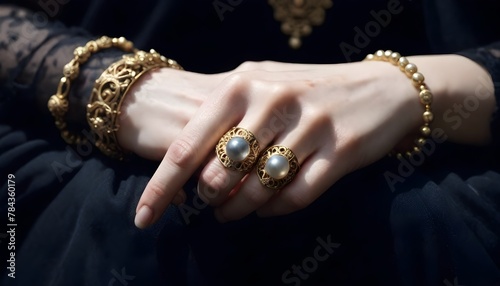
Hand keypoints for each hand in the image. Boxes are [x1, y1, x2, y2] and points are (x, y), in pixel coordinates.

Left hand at [133, 56, 494, 227]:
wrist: (380, 89)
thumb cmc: (308, 90)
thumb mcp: (262, 84)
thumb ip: (223, 114)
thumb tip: (187, 166)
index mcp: (243, 83)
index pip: (188, 145)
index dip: (161, 187)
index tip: (143, 218)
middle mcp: (273, 101)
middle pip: (219, 174)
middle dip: (207, 198)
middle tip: (210, 202)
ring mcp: (310, 126)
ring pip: (256, 190)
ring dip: (237, 210)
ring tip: (229, 212)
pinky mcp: (340, 152)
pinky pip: (294, 198)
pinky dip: (273, 211)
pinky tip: (265, 209)